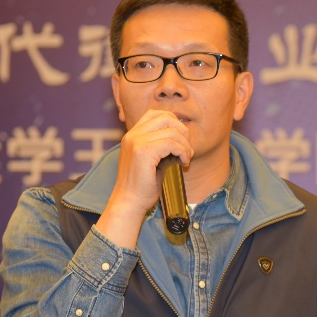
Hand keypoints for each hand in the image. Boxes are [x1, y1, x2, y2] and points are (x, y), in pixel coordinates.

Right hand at [96, 110, 192, 247]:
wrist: (129, 202)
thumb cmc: (142, 186)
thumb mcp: (149, 160)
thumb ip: (158, 146)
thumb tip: (182, 136)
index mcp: (132, 135)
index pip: (156, 114)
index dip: (174, 124)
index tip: (180, 142)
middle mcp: (132, 135)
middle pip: (166, 117)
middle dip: (183, 132)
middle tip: (187, 150)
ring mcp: (136, 142)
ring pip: (172, 130)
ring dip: (185, 144)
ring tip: (186, 158)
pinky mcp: (143, 151)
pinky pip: (171, 143)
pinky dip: (182, 151)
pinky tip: (183, 163)